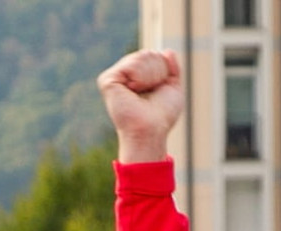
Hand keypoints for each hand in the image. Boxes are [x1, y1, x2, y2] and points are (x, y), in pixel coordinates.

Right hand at [99, 49, 184, 164]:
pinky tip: (134, 91)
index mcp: (135, 76)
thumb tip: (166, 51)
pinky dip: (139, 78)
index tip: (159, 89)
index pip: (152, 55)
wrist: (152, 129)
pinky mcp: (107, 81)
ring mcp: (113, 78)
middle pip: (147, 53)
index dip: (162, 69)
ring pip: (140, 57)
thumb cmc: (162, 116)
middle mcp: (123, 76)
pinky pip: (130, 65)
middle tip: (151, 92)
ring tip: (142, 93)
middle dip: (157, 71)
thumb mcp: (173, 87)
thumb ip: (172, 68)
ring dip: (150, 76)